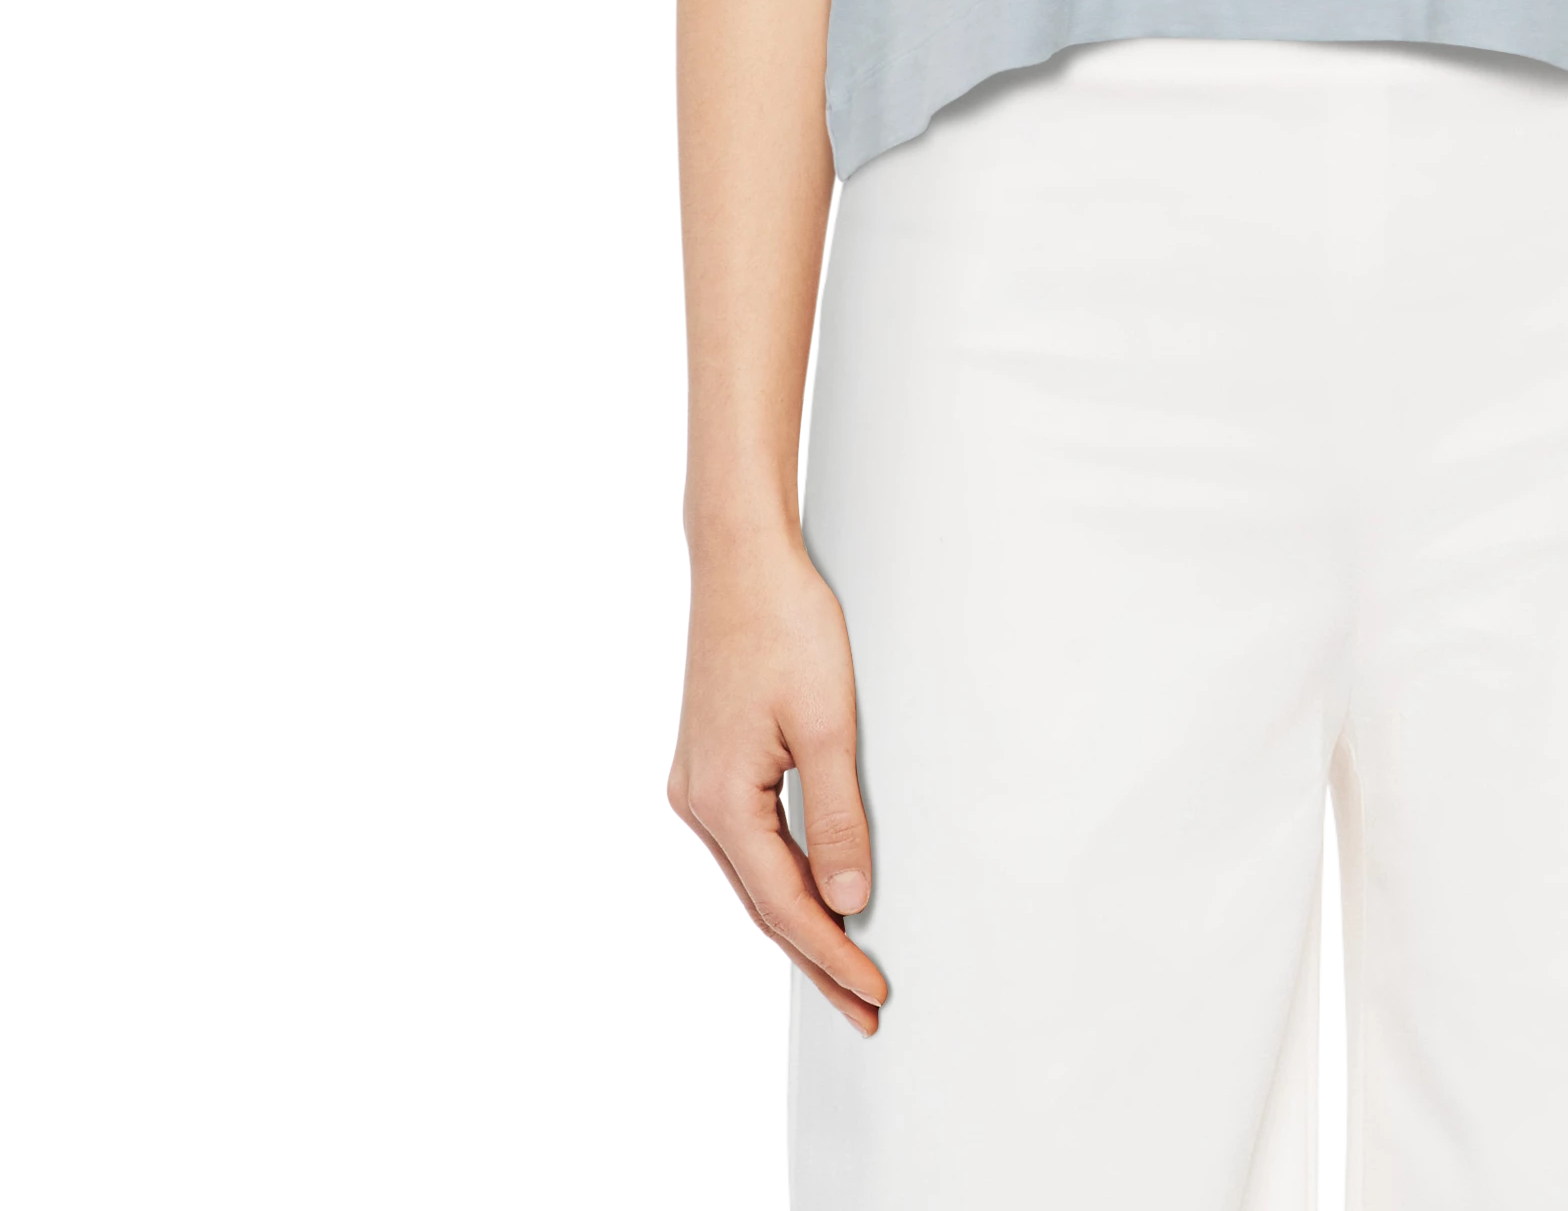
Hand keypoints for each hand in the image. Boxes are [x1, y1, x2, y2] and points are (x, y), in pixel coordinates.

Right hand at [667, 532, 890, 1033]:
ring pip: (751, 878)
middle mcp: (695, 803)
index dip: (832, 954)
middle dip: (815, 957)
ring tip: (844, 966)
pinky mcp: (706, 764)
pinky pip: (745, 845)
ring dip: (797, 922)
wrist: (740, 558)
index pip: (785, 906)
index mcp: (721, 802)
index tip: (873, 992)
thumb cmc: (783, 624)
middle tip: (863, 1008)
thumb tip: (847, 902)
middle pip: (762, 904)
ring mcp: (694, 784)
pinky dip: (779, 878)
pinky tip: (806, 894)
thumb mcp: (826, 725)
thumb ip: (838, 820)